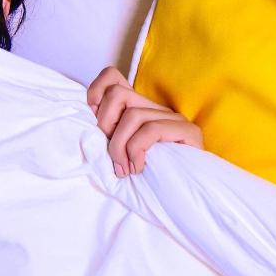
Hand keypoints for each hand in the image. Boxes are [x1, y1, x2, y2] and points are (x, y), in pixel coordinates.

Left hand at [86, 66, 203, 176]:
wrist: (187, 198)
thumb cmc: (150, 180)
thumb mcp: (120, 155)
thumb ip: (108, 137)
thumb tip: (86, 127)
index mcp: (139, 109)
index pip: (112, 77)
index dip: (96, 92)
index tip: (92, 120)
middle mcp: (156, 108)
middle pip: (117, 93)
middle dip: (105, 124)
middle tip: (112, 154)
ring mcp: (174, 118)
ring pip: (132, 114)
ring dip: (120, 146)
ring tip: (124, 169)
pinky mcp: (188, 131)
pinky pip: (150, 130)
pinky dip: (137, 151)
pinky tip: (139, 168)